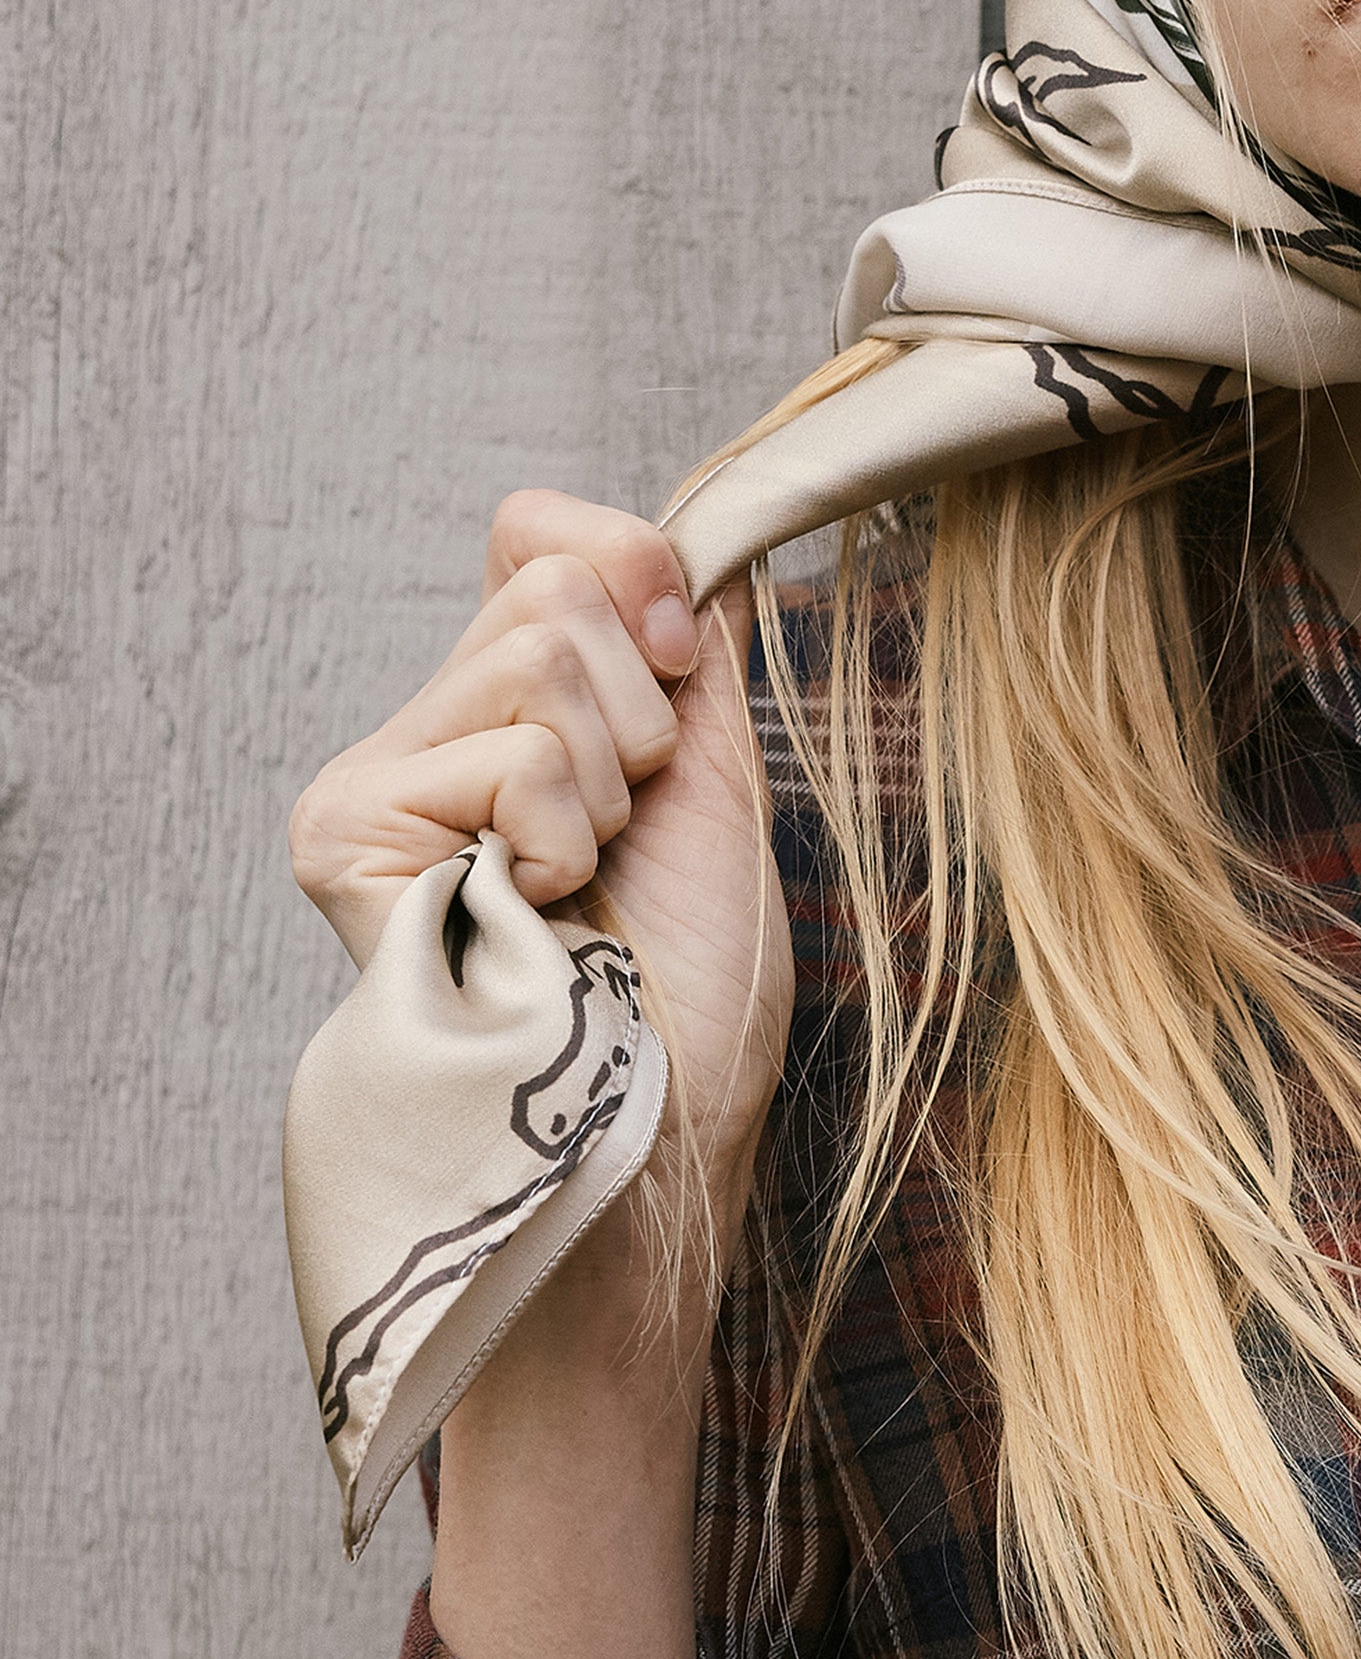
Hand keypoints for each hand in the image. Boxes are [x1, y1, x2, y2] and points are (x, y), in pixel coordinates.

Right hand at [287, 492, 790, 1217]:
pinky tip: (531, 918)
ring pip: (534, 652)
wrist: (655, 1126)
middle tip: (623, 836)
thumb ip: (688, 653)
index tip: (682, 666)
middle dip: (638, 712)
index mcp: (515, 711)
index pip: (535, 533)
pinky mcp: (345, 829)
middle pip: (550, 585)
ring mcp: (378, 781)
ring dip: (607, 785)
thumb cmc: (691, 988)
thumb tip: (694, 542)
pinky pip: (510, 754)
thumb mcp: (716, 780)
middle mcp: (431, 733)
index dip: (633, 567)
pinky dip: (561, 839)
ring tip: (577, 888)